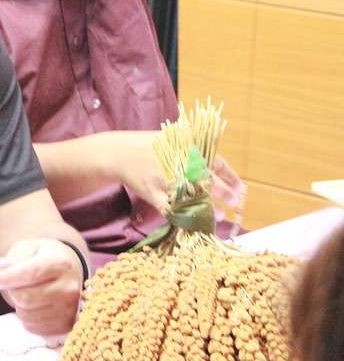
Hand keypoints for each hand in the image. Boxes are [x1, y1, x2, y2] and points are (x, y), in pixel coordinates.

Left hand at [0, 239, 82, 336]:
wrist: (67, 273)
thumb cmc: (43, 258)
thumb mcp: (28, 249)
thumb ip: (13, 257)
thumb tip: (1, 266)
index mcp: (61, 263)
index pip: (28, 274)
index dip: (5, 278)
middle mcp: (70, 287)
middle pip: (25, 298)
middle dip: (10, 291)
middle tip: (7, 284)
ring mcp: (70, 309)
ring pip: (26, 315)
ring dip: (17, 306)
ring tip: (25, 293)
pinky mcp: (65, 325)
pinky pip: (32, 328)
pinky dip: (25, 318)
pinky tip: (33, 305)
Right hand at [105, 132, 245, 220]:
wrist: (118, 153)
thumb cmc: (148, 146)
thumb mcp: (173, 139)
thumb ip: (194, 147)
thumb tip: (219, 160)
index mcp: (187, 149)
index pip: (216, 162)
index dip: (230, 176)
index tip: (241, 188)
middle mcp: (179, 163)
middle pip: (208, 180)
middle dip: (224, 192)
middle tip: (234, 202)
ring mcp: (166, 179)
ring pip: (192, 196)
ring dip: (207, 207)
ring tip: (218, 215)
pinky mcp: (153, 192)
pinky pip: (170, 208)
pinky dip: (181, 216)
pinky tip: (192, 221)